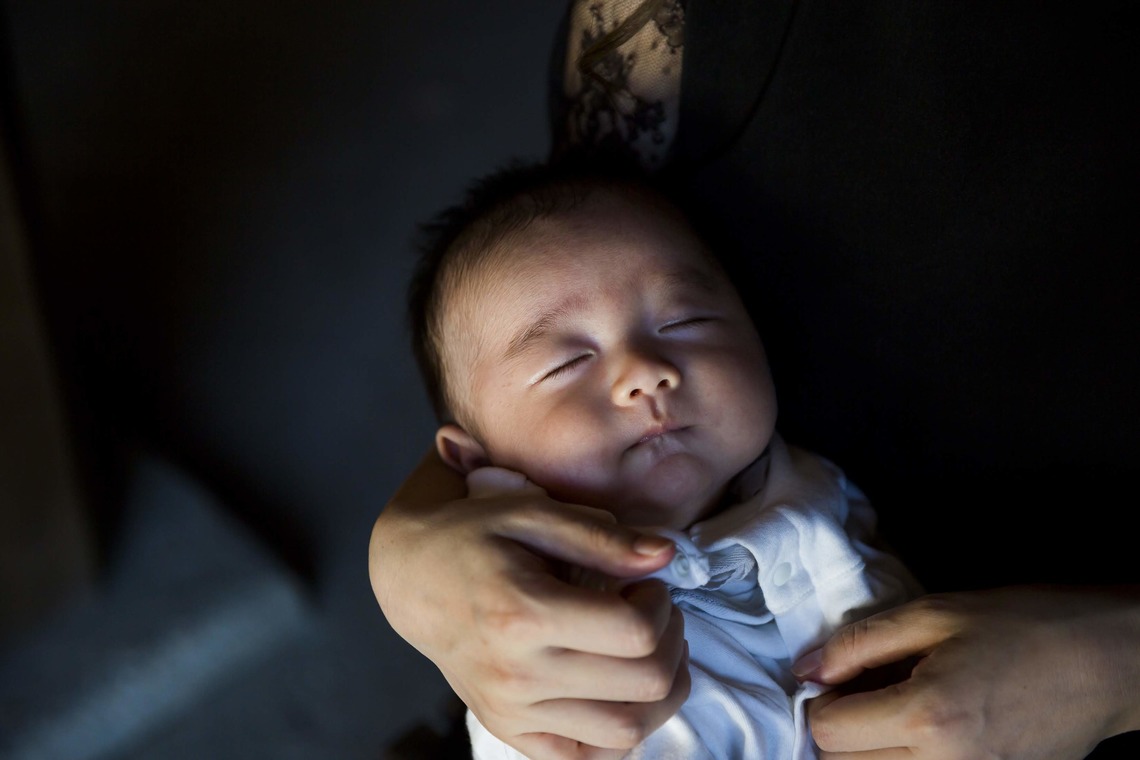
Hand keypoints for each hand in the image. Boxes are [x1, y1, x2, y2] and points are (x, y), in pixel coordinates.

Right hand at [369, 450, 689, 759]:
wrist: (412, 578)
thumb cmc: (474, 536)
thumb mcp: (533, 513)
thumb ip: (602, 537)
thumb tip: (666, 556)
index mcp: (523, 613)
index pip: (637, 634)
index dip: (661, 604)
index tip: (646, 584)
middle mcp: (516, 674)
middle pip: (644, 683)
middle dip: (671, 641)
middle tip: (653, 612)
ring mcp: (512, 711)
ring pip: (627, 731)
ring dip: (659, 691)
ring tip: (643, 650)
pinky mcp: (508, 730)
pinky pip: (585, 758)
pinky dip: (617, 731)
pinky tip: (616, 687)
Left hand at [793, 586, 1139, 759]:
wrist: (1108, 661)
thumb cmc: (1026, 625)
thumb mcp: (934, 614)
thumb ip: (859, 643)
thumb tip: (806, 670)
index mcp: (927, 715)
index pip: (829, 731)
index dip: (820, 702)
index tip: (836, 680)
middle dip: (840, 731)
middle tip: (861, 693)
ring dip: (868, 751)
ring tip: (893, 710)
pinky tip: (921, 728)